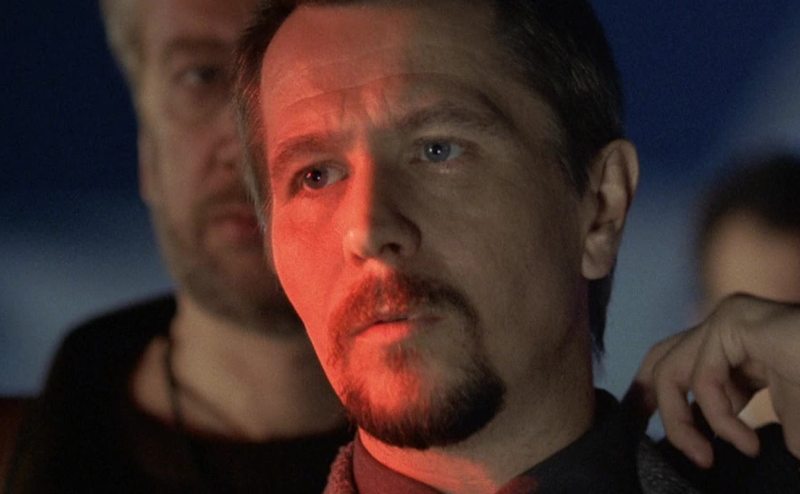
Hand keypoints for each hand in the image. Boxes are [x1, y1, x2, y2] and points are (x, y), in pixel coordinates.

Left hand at [622, 293, 799, 467]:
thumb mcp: (777, 419)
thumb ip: (736, 426)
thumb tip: (703, 453)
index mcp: (734, 348)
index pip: (677, 361)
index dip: (652, 393)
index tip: (643, 428)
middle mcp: (726, 327)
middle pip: (661, 358)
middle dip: (646, 399)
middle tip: (646, 436)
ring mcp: (728, 320)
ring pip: (671, 371)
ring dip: (683, 424)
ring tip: (708, 457)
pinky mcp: (733, 321)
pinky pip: (703, 377)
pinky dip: (719, 417)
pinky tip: (747, 440)